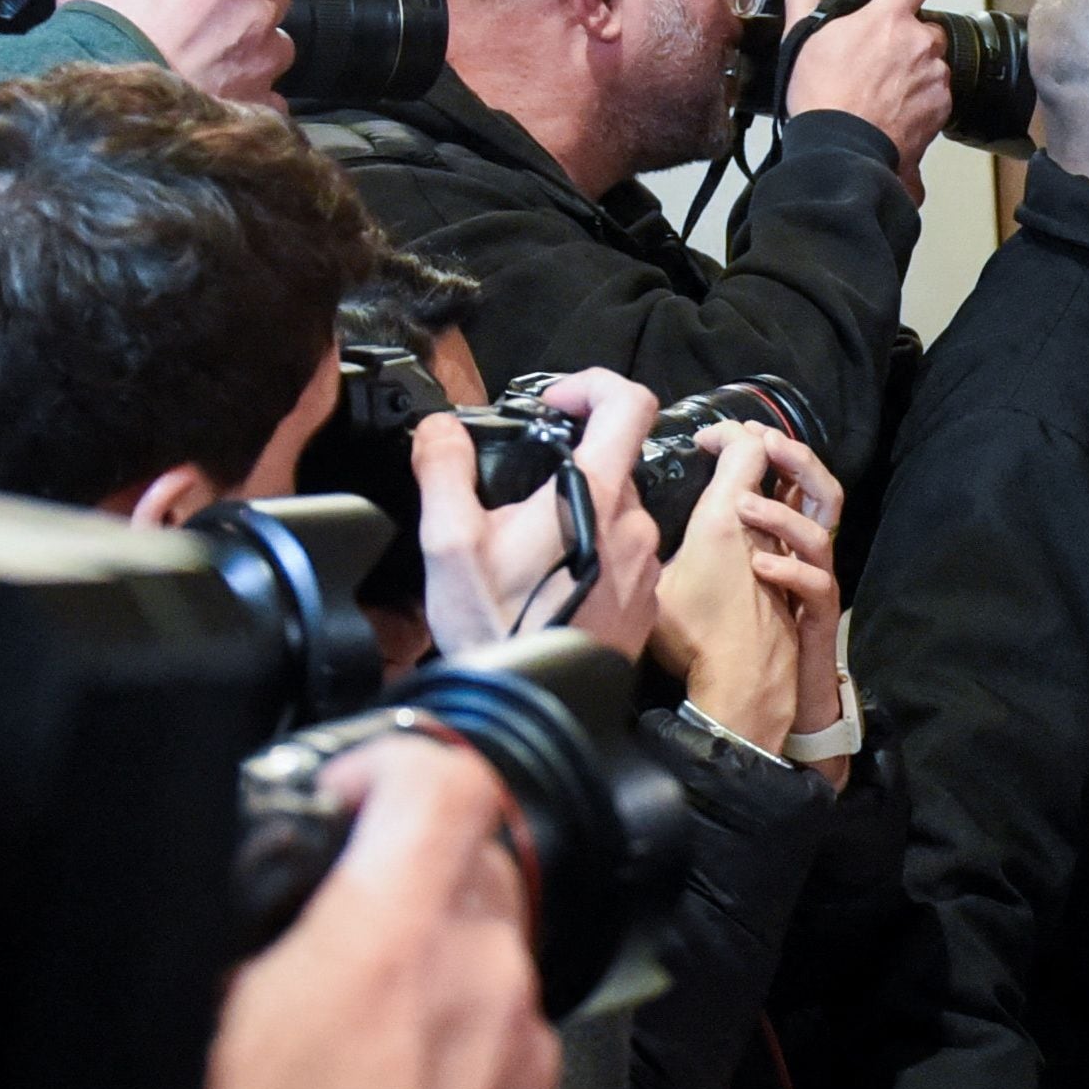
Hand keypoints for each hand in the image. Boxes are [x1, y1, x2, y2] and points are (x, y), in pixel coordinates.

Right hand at [58, 0, 292, 107]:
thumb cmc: (101, 40)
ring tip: (211, 43)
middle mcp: (252, 20)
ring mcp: (261, 65)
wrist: (107, 110)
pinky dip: (251, 84)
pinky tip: (219, 81)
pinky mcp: (259, 104)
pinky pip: (272, 89)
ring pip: (277, 39)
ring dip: (253, 36)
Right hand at [188, 737, 559, 1088]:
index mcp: (395, 938)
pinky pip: (510, 1038)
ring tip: (360, 1022)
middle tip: (338, 911)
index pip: (443, 780)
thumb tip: (251, 890)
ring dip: (438, 961)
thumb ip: (239, 938)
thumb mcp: (200, 1040)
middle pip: (475, 862)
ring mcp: (527, 1049)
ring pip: (497, 953)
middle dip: (409, 868)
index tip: (347, 796)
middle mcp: (484, 977)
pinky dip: (463, 1040)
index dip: (391, 765)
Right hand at [413, 369, 663, 659]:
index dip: (593, 384)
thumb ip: (443, 467)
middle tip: (516, 498)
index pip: (629, 403)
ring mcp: (647, 564)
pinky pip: (623, 555)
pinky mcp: (646, 600)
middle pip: (612, 462)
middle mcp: (636, 525)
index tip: (555, 402)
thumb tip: (441, 428)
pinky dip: (589, 554)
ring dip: (575, 515)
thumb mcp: (449, 541)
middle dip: (565, 467)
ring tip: (526, 551)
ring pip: (616, 512)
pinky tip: (550, 583)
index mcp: (597, 494)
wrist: (534, 705)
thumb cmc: (496, 628)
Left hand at [648, 424, 843, 745]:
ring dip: (785, 512)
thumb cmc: (713, 637)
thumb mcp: (684, 576)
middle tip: (763, 445)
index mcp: (764, 532)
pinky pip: (817, 583)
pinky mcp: (816, 613)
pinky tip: (761, 568)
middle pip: (820, 486)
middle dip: (795, 457)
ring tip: (746, 507)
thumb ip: (675, 543)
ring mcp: (809, 579)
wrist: (753, 694)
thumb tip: (623, 521)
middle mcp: (793, 549)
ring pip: (824, 528)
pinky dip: (790, 571)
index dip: (752, 442)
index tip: (711, 436)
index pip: (773, 474)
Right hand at [781, 0, 952, 189]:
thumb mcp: (804, 37)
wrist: (841, 150)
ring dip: (915, 72)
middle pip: (926, 26)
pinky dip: (921, 102)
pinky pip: (937, 96)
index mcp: (889, 18)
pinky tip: (893, 111)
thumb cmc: (823, 96)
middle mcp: (920, 43)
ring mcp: (935, 76)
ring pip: (932, 63)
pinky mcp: (942, 108)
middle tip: (878, 58)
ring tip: (882, 91)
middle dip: (908, 39)